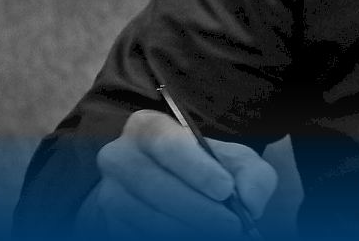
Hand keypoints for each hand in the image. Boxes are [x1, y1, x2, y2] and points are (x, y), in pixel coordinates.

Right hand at [82, 109, 277, 237]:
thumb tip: (248, 202)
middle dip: (197, 209)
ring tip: (219, 234)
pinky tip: (194, 237)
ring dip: (185, 229)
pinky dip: (169, 238)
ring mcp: (108, 192)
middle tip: (233, 226)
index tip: (226, 191)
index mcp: (148, 128)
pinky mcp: (106, 222)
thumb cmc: (209, 172)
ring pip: (143, 216)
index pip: (169, 145)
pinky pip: (135, 233)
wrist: (174, 193)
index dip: (197, 170)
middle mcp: (120, 157)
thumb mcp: (236, 163)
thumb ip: (252, 175)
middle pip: (153, 185)